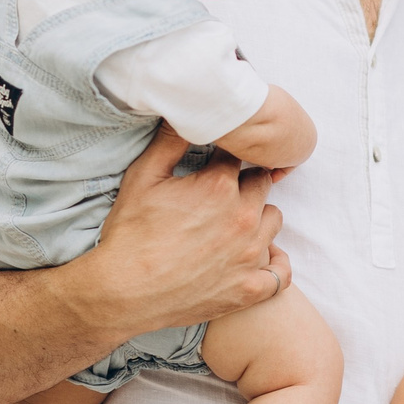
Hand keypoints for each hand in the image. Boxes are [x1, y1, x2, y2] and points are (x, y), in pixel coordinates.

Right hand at [91, 125, 288, 330]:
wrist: (122, 292)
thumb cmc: (129, 234)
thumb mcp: (143, 176)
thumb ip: (170, 139)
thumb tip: (183, 111)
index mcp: (219, 186)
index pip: (240, 157)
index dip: (225, 160)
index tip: (214, 166)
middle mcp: (243, 217)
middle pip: (262, 185)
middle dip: (244, 185)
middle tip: (218, 197)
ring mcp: (250, 256)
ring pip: (274, 221)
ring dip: (259, 218)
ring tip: (234, 224)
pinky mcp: (249, 289)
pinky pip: (281, 273)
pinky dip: (274, 264)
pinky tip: (260, 258)